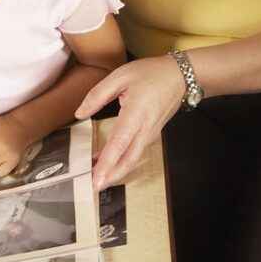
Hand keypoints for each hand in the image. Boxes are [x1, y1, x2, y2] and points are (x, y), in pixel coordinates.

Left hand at [77, 55, 184, 190]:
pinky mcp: (152, 134)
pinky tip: (108, 161)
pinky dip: (122, 161)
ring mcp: (150, 133)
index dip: (107, 164)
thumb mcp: (120, 76)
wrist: (181, 76)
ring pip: (133, 159)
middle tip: (93, 187)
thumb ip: (97, 95)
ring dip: (116, 171)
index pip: (119, 144)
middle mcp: (145, 129)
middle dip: (111, 177)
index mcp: (136, 114)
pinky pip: (136, 152)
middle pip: (128, 160)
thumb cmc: (151, 73)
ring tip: (96, 177)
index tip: (96, 179)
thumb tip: (80, 113)